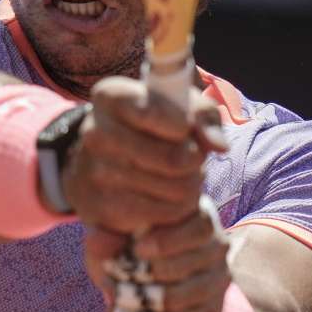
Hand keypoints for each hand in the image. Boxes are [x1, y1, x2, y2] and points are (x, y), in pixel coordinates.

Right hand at [62, 76, 227, 233]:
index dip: (184, 124)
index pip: (156, 112)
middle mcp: (94, 132)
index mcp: (111, 96)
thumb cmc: (155, 123)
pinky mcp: (100, 209)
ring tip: (180, 175)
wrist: (108, 158)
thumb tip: (218, 146)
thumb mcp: (181, 105)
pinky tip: (166, 197)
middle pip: (175, 159)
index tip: (184, 127)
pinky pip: (162, 216)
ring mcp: (93, 172)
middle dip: (195, 161)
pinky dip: (176, 210)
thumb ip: (205, 115)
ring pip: (175, 190)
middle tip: (191, 157)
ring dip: (190, 186)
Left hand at [84, 200, 232, 311]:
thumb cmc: (129, 244)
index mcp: (199, 216)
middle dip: (146, 274)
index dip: (168, 241)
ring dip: (143, 300)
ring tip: (116, 298)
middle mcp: (217, 245)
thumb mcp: (115, 237)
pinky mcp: (213, 309)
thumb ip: (106, 236)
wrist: (145, 277)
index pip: (200, 228)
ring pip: (181, 296)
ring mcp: (219, 278)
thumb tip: (98, 240)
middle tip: (117, 276)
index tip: (137, 249)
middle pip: (188, 265)